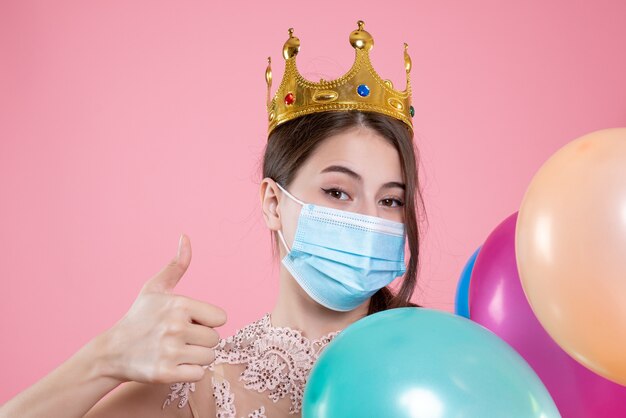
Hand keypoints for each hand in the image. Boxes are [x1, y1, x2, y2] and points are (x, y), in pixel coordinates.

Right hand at [99, 234, 226, 384]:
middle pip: (216, 339)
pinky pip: (199, 374)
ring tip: (177, 350)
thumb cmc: (139, 317)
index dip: (207, 321)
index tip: (189, 322)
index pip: (221, 318)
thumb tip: (185, 236)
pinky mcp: (165, 373)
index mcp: (180, 305)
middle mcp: (176, 327)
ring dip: (196, 357)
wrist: (112, 351)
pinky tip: (174, 364)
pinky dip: (190, 372)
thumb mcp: (155, 288)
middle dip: (201, 340)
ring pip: (209, 357)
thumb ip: (176, 265)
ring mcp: (170, 351)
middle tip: (180, 338)